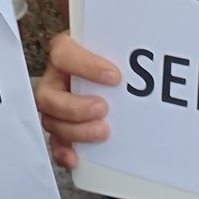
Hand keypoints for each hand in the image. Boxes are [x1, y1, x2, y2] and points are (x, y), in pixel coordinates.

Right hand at [34, 31, 120, 168]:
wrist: (112, 68)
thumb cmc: (109, 52)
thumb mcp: (111, 41)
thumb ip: (120, 43)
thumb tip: (151, 46)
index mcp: (64, 52)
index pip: (62, 53)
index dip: (85, 66)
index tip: (114, 76)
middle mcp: (55, 78)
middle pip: (48, 95)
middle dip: (75, 107)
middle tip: (103, 108)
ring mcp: (55, 104)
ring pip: (51, 120)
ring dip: (75, 130)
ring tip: (103, 131)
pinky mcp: (61, 126)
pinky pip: (55, 142)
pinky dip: (63, 151)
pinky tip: (76, 158)